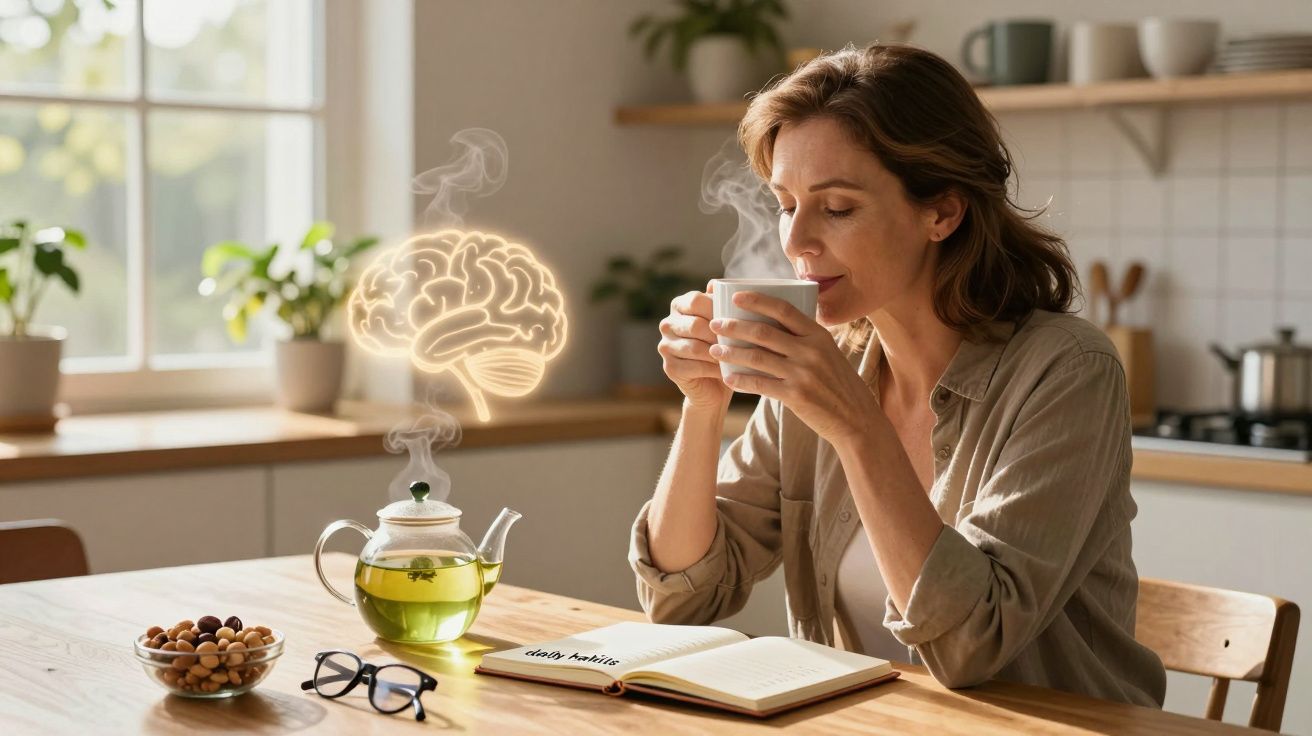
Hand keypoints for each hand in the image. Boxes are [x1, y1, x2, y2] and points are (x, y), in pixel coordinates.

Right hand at [658, 281, 730, 410]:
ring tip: (737, 356)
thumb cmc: (724, 346)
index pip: (695, 300)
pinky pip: (694, 367)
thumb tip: (716, 284)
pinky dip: (713, 370)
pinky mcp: (669, 368)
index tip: (737, 318)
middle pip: (695, 325)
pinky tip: (728, 371)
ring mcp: (665, 346)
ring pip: (694, 348)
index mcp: (679, 306)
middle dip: (719, 335)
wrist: (716, 385)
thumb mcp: (725, 322)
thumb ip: (721, 302)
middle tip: (742, 342)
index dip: (717, 309)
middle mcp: (668, 324)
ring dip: (718, 353)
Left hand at [708, 291, 878, 444]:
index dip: (757, 301)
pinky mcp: (796, 395)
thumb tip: (772, 325)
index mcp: (819, 335)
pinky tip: (728, 378)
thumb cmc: (838, 384)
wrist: (856, 418)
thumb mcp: (829, 354)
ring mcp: (803, 373)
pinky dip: (741, 380)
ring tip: (714, 349)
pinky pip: (761, 384)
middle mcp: (811, 351)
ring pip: (757, 357)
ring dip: (731, 352)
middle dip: (734, 326)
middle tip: (715, 324)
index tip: (736, 297)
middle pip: (764, 332)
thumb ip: (805, 339)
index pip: (784, 309)